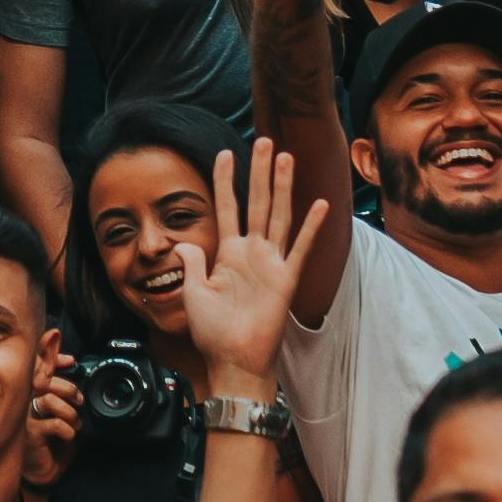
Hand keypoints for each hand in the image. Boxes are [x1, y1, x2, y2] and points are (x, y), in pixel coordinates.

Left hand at [175, 142, 323, 381]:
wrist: (233, 361)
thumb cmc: (213, 332)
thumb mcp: (193, 293)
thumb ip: (192, 263)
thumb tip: (182, 243)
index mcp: (228, 253)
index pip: (227, 207)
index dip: (225, 181)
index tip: (224, 153)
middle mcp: (252, 252)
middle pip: (257, 203)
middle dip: (259, 171)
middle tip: (264, 140)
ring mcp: (271, 263)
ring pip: (278, 216)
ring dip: (282, 187)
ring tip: (286, 158)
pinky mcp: (285, 280)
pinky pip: (300, 249)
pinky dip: (310, 227)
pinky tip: (319, 204)